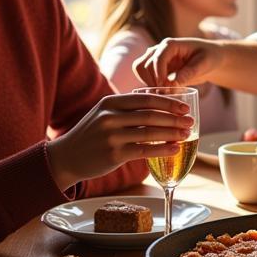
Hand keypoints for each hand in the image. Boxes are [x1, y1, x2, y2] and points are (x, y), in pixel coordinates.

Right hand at [46, 92, 193, 190]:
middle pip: (150, 115)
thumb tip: (159, 106)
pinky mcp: (114, 154)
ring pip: (149, 132)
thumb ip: (127, 108)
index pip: (146, 98)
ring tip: (187, 134)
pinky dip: (163, 149)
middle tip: (191, 121)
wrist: (66, 157)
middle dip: (174, 118)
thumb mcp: (104, 113)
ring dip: (172, 133)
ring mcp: (111, 136)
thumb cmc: (91, 135)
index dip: (168, 102)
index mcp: (110, 102)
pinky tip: (175, 149)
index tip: (185, 107)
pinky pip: (144, 151)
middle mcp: (110, 116)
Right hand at [134, 37, 221, 88]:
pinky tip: (160, 93)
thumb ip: (189, 73)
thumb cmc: (209, 58)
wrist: (209, 59)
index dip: (159, 74)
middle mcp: (159, 49)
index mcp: (171, 45)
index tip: (165, 88)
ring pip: (139, 69)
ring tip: (162, 94)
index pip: (158, 58)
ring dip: (147, 82)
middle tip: (164, 94)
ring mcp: (155, 58)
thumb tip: (171, 84)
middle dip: (153, 80)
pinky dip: (148, 84)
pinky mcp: (155, 67)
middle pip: (144, 64)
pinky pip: (144, 75)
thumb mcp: (203, 64)